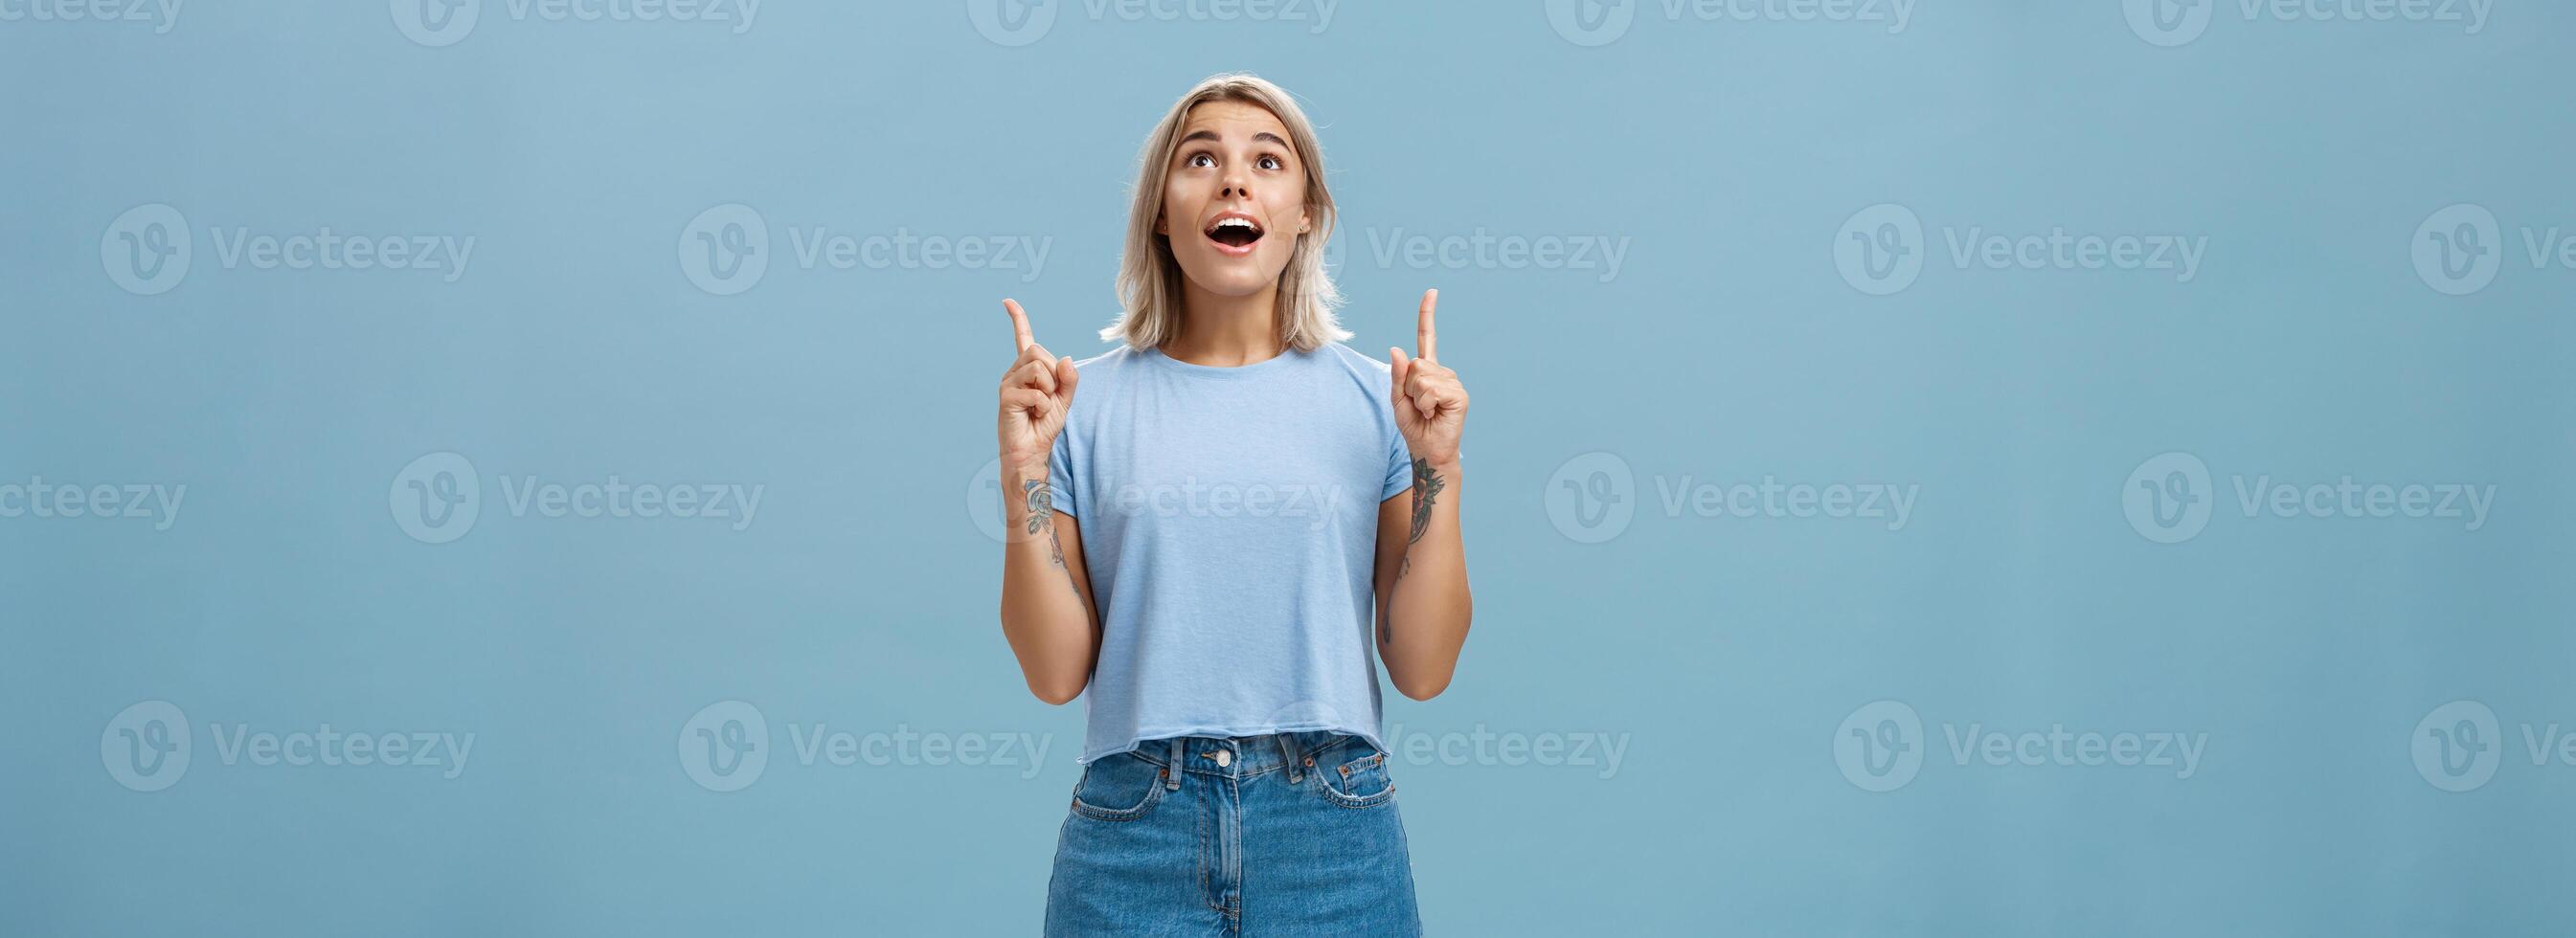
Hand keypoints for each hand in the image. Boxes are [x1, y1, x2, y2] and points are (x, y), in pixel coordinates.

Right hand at [998, 298, 1079, 473]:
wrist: (1032, 452)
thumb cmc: (1044, 426)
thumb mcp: (1064, 399)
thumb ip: (1068, 379)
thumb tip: (1065, 359)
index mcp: (1027, 370)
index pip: (1023, 338)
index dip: (1018, 319)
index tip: (1007, 301)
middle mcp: (1014, 372)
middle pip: (1038, 352)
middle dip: (1053, 374)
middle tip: (1049, 397)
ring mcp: (1007, 383)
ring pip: (1038, 368)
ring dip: (1049, 389)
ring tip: (1040, 407)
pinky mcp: (1006, 397)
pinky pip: (1036, 391)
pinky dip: (1044, 406)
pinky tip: (1034, 415)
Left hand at [1388, 289, 1465, 466]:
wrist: (1428, 452)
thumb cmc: (1414, 427)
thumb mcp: (1397, 399)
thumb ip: (1397, 375)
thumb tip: (1397, 349)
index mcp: (1427, 371)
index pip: (1427, 338)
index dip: (1428, 315)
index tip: (1432, 292)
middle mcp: (1443, 372)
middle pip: (1414, 364)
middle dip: (1407, 387)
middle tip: (1418, 406)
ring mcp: (1453, 382)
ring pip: (1421, 377)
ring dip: (1416, 398)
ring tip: (1426, 412)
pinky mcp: (1459, 395)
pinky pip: (1430, 389)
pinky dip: (1425, 404)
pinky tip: (1433, 414)